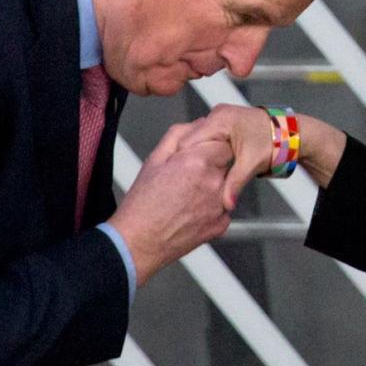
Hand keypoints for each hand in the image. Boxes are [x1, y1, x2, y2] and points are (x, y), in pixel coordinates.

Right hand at [108, 137, 232, 284]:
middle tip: (189, 177)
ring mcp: (219, 205)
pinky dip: (212, 208)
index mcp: (196, 162)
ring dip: (213, 187)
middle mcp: (212, 182)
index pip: (224, 144)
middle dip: (213, 166)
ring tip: (187, 197)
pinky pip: (224, 209)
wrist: (139, 243)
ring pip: (226, 186)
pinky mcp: (220, 224)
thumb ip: (179, 135)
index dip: (212, 147)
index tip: (201, 155)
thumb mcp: (154, 160)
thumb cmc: (142, 204)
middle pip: (227, 164)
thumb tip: (198, 123)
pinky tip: (191, 212)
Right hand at [176, 105, 273, 211]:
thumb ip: (235, 183)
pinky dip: (200, 153)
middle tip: (179, 182)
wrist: (287, 133)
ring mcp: (217, 118)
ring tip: (186, 178)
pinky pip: (203, 139)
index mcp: (220, 120)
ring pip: (194, 140)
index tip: (176, 180)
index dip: (180, 161)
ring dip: (191, 157)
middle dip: (184, 160)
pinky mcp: (220, 124)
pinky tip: (197, 170)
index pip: (188, 141)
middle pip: (188, 140)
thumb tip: (227, 204)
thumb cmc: (273, 143)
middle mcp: (216, 115)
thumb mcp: (251, 164)